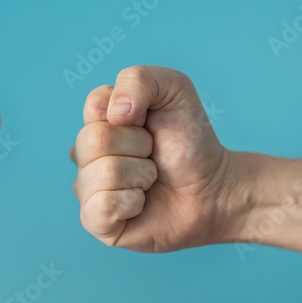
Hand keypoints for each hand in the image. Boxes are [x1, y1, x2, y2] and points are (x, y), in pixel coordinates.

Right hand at [70, 66, 245, 251]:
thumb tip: (114, 115)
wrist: (215, 187)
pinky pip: (101, 207)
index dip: (132, 112)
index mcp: (98, 122)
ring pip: (101, 174)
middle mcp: (86, 155)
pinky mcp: (96, 222)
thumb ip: (139, 79)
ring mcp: (88, 189)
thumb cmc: (190, 139)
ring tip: (151, 180)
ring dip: (141, 175)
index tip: (149, 122)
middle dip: (139, 146)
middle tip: (154, 154)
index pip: (94, 106)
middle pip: (94, 140)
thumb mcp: (174, 90)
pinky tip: (142, 204)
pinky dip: (132, 203)